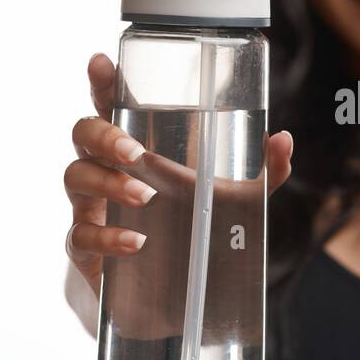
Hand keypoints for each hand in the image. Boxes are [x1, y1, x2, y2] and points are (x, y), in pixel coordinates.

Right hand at [64, 52, 292, 336]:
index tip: (102, 61)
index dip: (102, 82)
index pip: (112, 106)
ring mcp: (91, 207)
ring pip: (76, 177)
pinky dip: (108, 236)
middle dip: (104, 135)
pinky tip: (136, 243)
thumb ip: (262, 175)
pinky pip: (81, 234)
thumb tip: (283, 140)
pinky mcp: (86, 248)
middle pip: (83, 134)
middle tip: (135, 151)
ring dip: (108, 183)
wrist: (165, 298)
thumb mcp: (233, 203)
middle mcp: (107, 170)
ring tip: (145, 196)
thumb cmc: (189, 230)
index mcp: (137, 148)